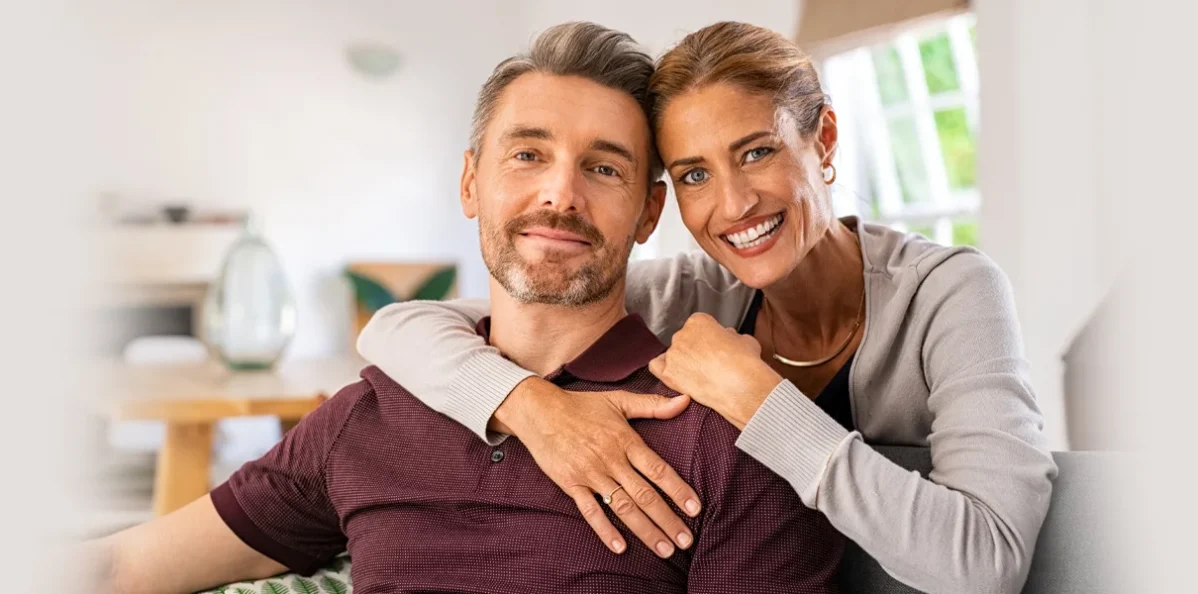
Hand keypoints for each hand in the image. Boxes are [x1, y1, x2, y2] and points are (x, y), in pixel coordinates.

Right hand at [492, 378, 700, 557]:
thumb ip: (654, 404)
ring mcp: (591, 474)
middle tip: (686, 541)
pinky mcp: (571, 484)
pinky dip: (605, 529)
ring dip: (645, 530)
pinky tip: (621, 547)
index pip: (658, 470)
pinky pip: (591, 511)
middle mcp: (611, 460)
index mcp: (625, 440)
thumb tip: (686, 400)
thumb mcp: (619, 400)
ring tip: (664, 549)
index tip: (695, 509)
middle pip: (645, 495)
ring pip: (623, 507)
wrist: (539, 411)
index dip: (678, 490)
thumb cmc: (582, 405)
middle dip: (668, 520)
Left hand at [648, 313, 782, 429]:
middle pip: (685, 339)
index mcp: (699, 321)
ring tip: (699, 375)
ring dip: (683, 362)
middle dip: (696, 350)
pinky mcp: (669, 374)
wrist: (741, 386)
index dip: (709, 337)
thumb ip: (732, 337)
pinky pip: (657, 367)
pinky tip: (677, 376)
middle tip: (710, 363)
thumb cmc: (746, 363)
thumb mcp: (746, 340)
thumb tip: (729, 338)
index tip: (716, 347)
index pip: (699, 325)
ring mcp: (673, 354)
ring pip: (673, 355)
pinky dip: (664, 370)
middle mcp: (682, 334)